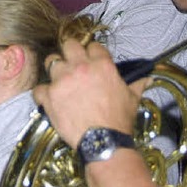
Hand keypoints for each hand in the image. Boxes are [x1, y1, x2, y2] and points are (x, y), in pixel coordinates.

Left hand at [34, 39, 149, 148]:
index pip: (93, 45)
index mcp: (101, 64)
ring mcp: (62, 80)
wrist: (103, 141)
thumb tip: (148, 78)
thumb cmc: (119, 119)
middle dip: (70, 52)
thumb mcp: (132, 98)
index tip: (91, 60)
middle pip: (68, 45)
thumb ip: (137, 84)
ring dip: (54, 70)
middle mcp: (80, 67)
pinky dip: (42, 93)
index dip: (92, 53)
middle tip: (72, 63)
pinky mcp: (50, 96)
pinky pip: (39, 88)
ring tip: (59, 80)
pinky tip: (49, 99)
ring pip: (51, 61)